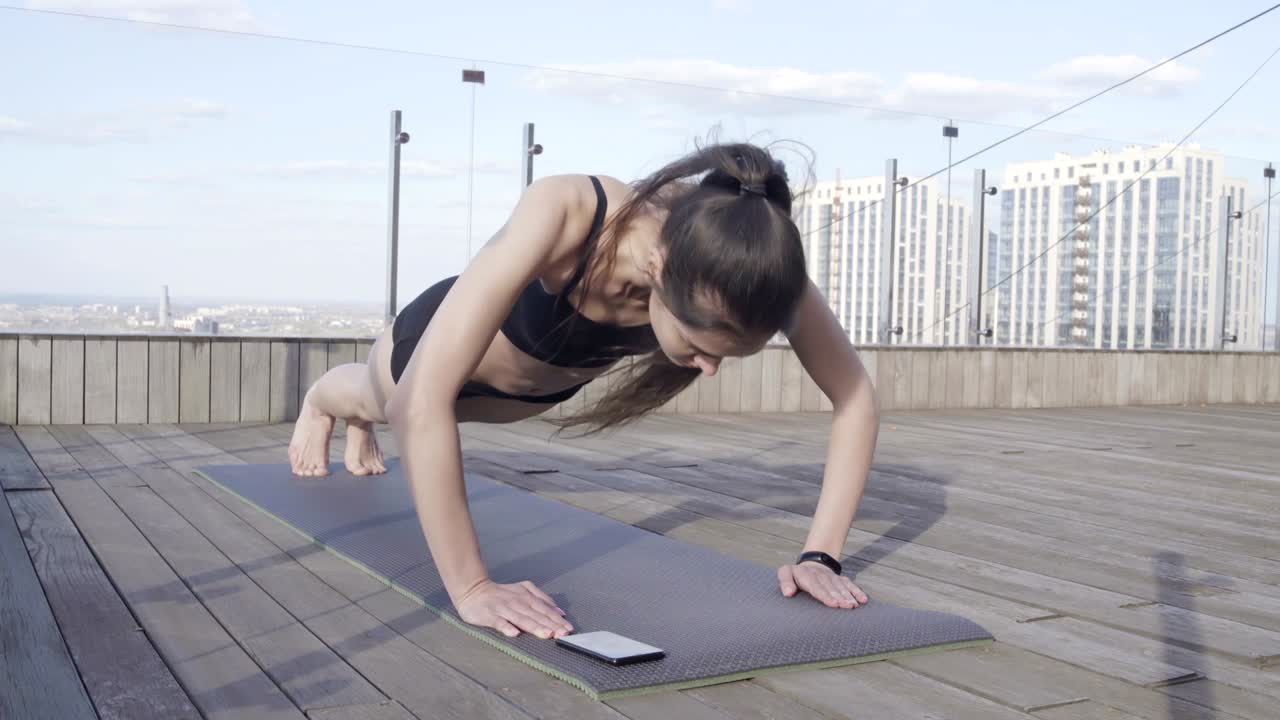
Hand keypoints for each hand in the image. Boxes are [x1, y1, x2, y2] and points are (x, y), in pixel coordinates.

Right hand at [454, 578, 573, 638]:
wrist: (473, 590)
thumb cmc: (501, 594)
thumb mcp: (524, 590)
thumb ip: (542, 599)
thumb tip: (560, 611)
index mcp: (526, 596)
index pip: (545, 609)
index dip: (557, 619)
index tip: (568, 629)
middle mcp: (517, 601)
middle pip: (536, 614)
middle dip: (551, 625)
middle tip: (564, 634)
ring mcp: (503, 608)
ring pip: (521, 618)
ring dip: (535, 627)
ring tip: (547, 635)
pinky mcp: (489, 615)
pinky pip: (499, 622)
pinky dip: (507, 627)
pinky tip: (515, 634)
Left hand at [778, 562, 868, 608]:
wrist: (810, 563)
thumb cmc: (795, 575)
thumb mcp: (785, 573)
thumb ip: (784, 582)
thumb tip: (788, 593)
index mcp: (807, 575)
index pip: (817, 587)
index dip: (825, 595)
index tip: (833, 603)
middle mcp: (821, 575)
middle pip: (831, 588)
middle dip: (840, 597)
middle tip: (848, 607)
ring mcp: (831, 577)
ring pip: (841, 586)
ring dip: (849, 596)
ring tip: (854, 606)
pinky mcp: (839, 579)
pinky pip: (849, 584)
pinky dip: (857, 591)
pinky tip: (863, 600)